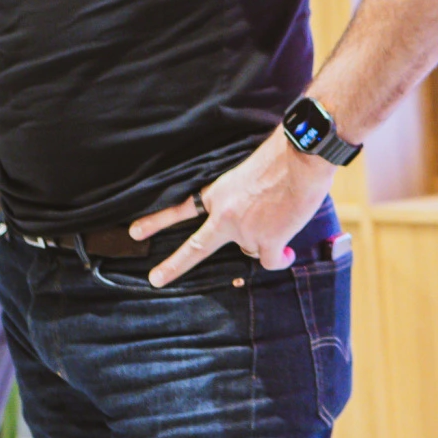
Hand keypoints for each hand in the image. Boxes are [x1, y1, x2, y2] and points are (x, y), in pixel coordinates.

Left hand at [143, 129, 336, 286]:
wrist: (302, 158)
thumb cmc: (282, 157)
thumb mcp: (249, 172)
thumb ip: (242, 197)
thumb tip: (256, 219)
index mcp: (218, 194)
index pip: (181, 209)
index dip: (157, 221)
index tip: (135, 232)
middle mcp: (225, 216)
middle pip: (195, 247)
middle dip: (173, 265)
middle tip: (154, 279)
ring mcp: (244, 231)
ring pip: (251, 251)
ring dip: (266, 241)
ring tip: (282, 219)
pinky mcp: (267, 242)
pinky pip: (270, 261)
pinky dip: (280, 258)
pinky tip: (286, 252)